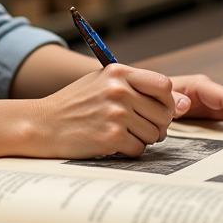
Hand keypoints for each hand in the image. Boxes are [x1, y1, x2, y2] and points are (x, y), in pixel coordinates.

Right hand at [30, 64, 192, 158]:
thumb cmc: (75, 104)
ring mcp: (116, 114)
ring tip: (120, 133)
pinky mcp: (111, 137)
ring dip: (142, 138)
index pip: (164, 85)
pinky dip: (128, 150)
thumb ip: (135, 86)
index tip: (158, 109)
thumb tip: (180, 103)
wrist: (43, 124)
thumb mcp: (101, 82)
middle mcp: (119, 90)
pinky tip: (111, 143)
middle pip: (164, 114)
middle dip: (157, 124)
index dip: (167, 101)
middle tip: (139, 127)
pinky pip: (139, 149)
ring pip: (154, 134)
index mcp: (118, 72)